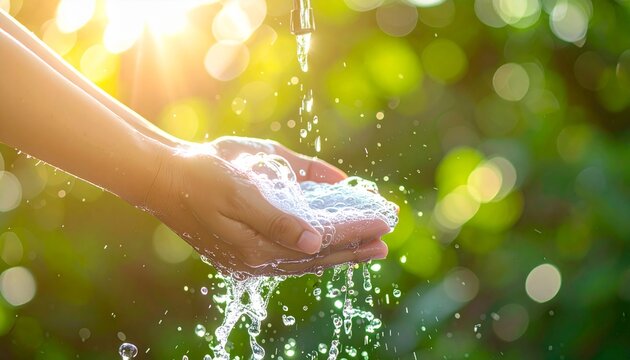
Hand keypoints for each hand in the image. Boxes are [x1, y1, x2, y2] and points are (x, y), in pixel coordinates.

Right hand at [145, 136, 389, 276]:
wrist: (161, 179)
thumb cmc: (200, 174)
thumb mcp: (238, 188)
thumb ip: (276, 216)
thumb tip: (314, 240)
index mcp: (253, 246)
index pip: (317, 242)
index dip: (352, 232)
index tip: (382, 222)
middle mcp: (253, 260)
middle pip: (314, 259)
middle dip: (352, 250)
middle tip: (385, 243)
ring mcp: (246, 260)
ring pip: (302, 262)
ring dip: (336, 255)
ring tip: (365, 250)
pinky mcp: (241, 254)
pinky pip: (286, 258)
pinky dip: (312, 253)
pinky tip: (325, 248)